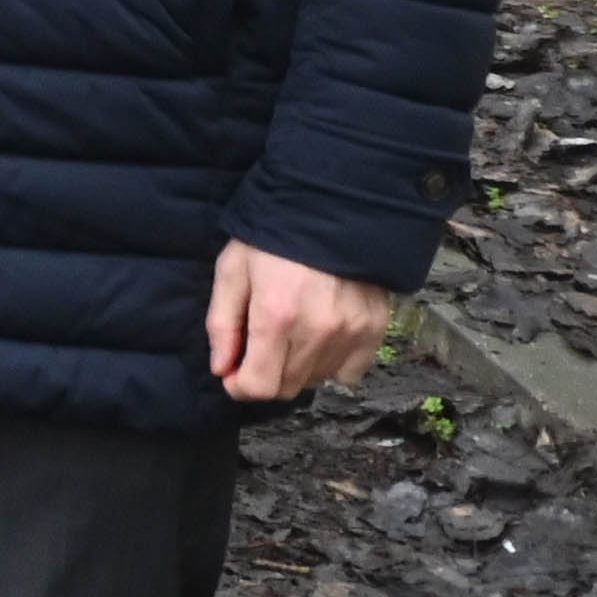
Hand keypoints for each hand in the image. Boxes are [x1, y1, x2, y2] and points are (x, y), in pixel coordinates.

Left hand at [207, 238, 392, 401]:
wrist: (334, 208)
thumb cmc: (274, 238)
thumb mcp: (232, 271)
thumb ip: (222, 324)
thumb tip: (221, 369)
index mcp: (275, 317)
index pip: (260, 386)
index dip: (240, 386)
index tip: (233, 373)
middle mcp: (317, 332)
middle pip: (287, 388)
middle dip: (265, 376)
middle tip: (259, 350)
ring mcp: (351, 333)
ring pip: (317, 380)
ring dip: (297, 369)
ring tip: (291, 334)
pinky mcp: (375, 329)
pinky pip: (350, 372)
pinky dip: (332, 364)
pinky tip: (320, 339)